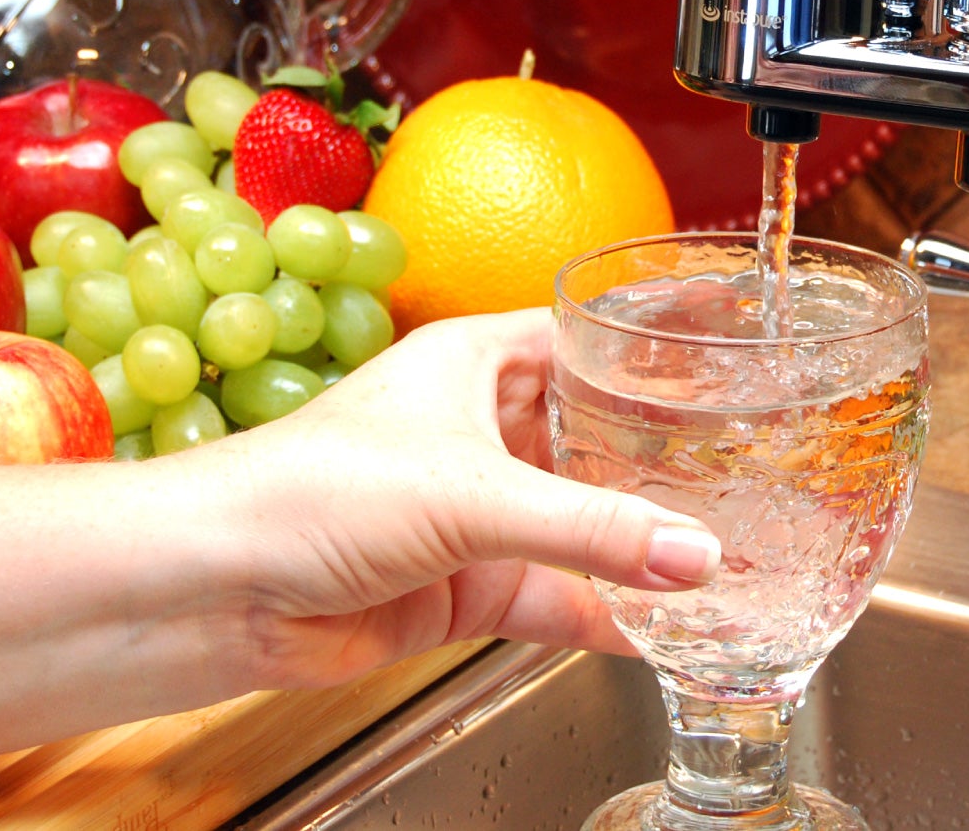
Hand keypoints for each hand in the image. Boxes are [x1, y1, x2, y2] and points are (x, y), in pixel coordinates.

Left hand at [215, 308, 719, 690]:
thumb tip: (696, 554)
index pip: (586, 340)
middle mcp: (484, 429)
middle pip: (595, 436)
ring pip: (581, 522)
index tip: (727, 359)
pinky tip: (663, 628)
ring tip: (728, 553)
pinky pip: (555, 594)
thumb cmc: (315, 489)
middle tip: (749, 472)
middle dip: (661, 461)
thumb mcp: (470, 493)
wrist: (219, 589)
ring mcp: (478, 511)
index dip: (651, 349)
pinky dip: (605, 612)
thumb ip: (591, 529)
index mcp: (480, 363)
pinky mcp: (468, 585)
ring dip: (639, 544)